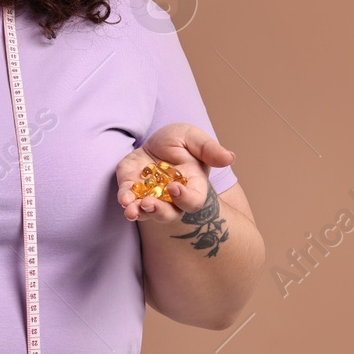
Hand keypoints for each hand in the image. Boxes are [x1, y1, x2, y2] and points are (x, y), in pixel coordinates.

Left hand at [114, 123, 234, 223]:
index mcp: (192, 186)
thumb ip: (209, 149)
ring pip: (146, 213)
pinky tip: (123, 200)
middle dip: (158, 211)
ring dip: (139, 212)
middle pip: (169, 214)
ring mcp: (150, 196)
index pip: (193, 201)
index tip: (174, 188)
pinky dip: (125, 200)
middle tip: (149, 204)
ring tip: (131, 210)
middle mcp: (171, 198)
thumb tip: (230, 158)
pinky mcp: (131, 189)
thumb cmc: (180, 142)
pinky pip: (128, 199)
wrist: (155, 141)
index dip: (185, 198)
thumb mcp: (193, 139)